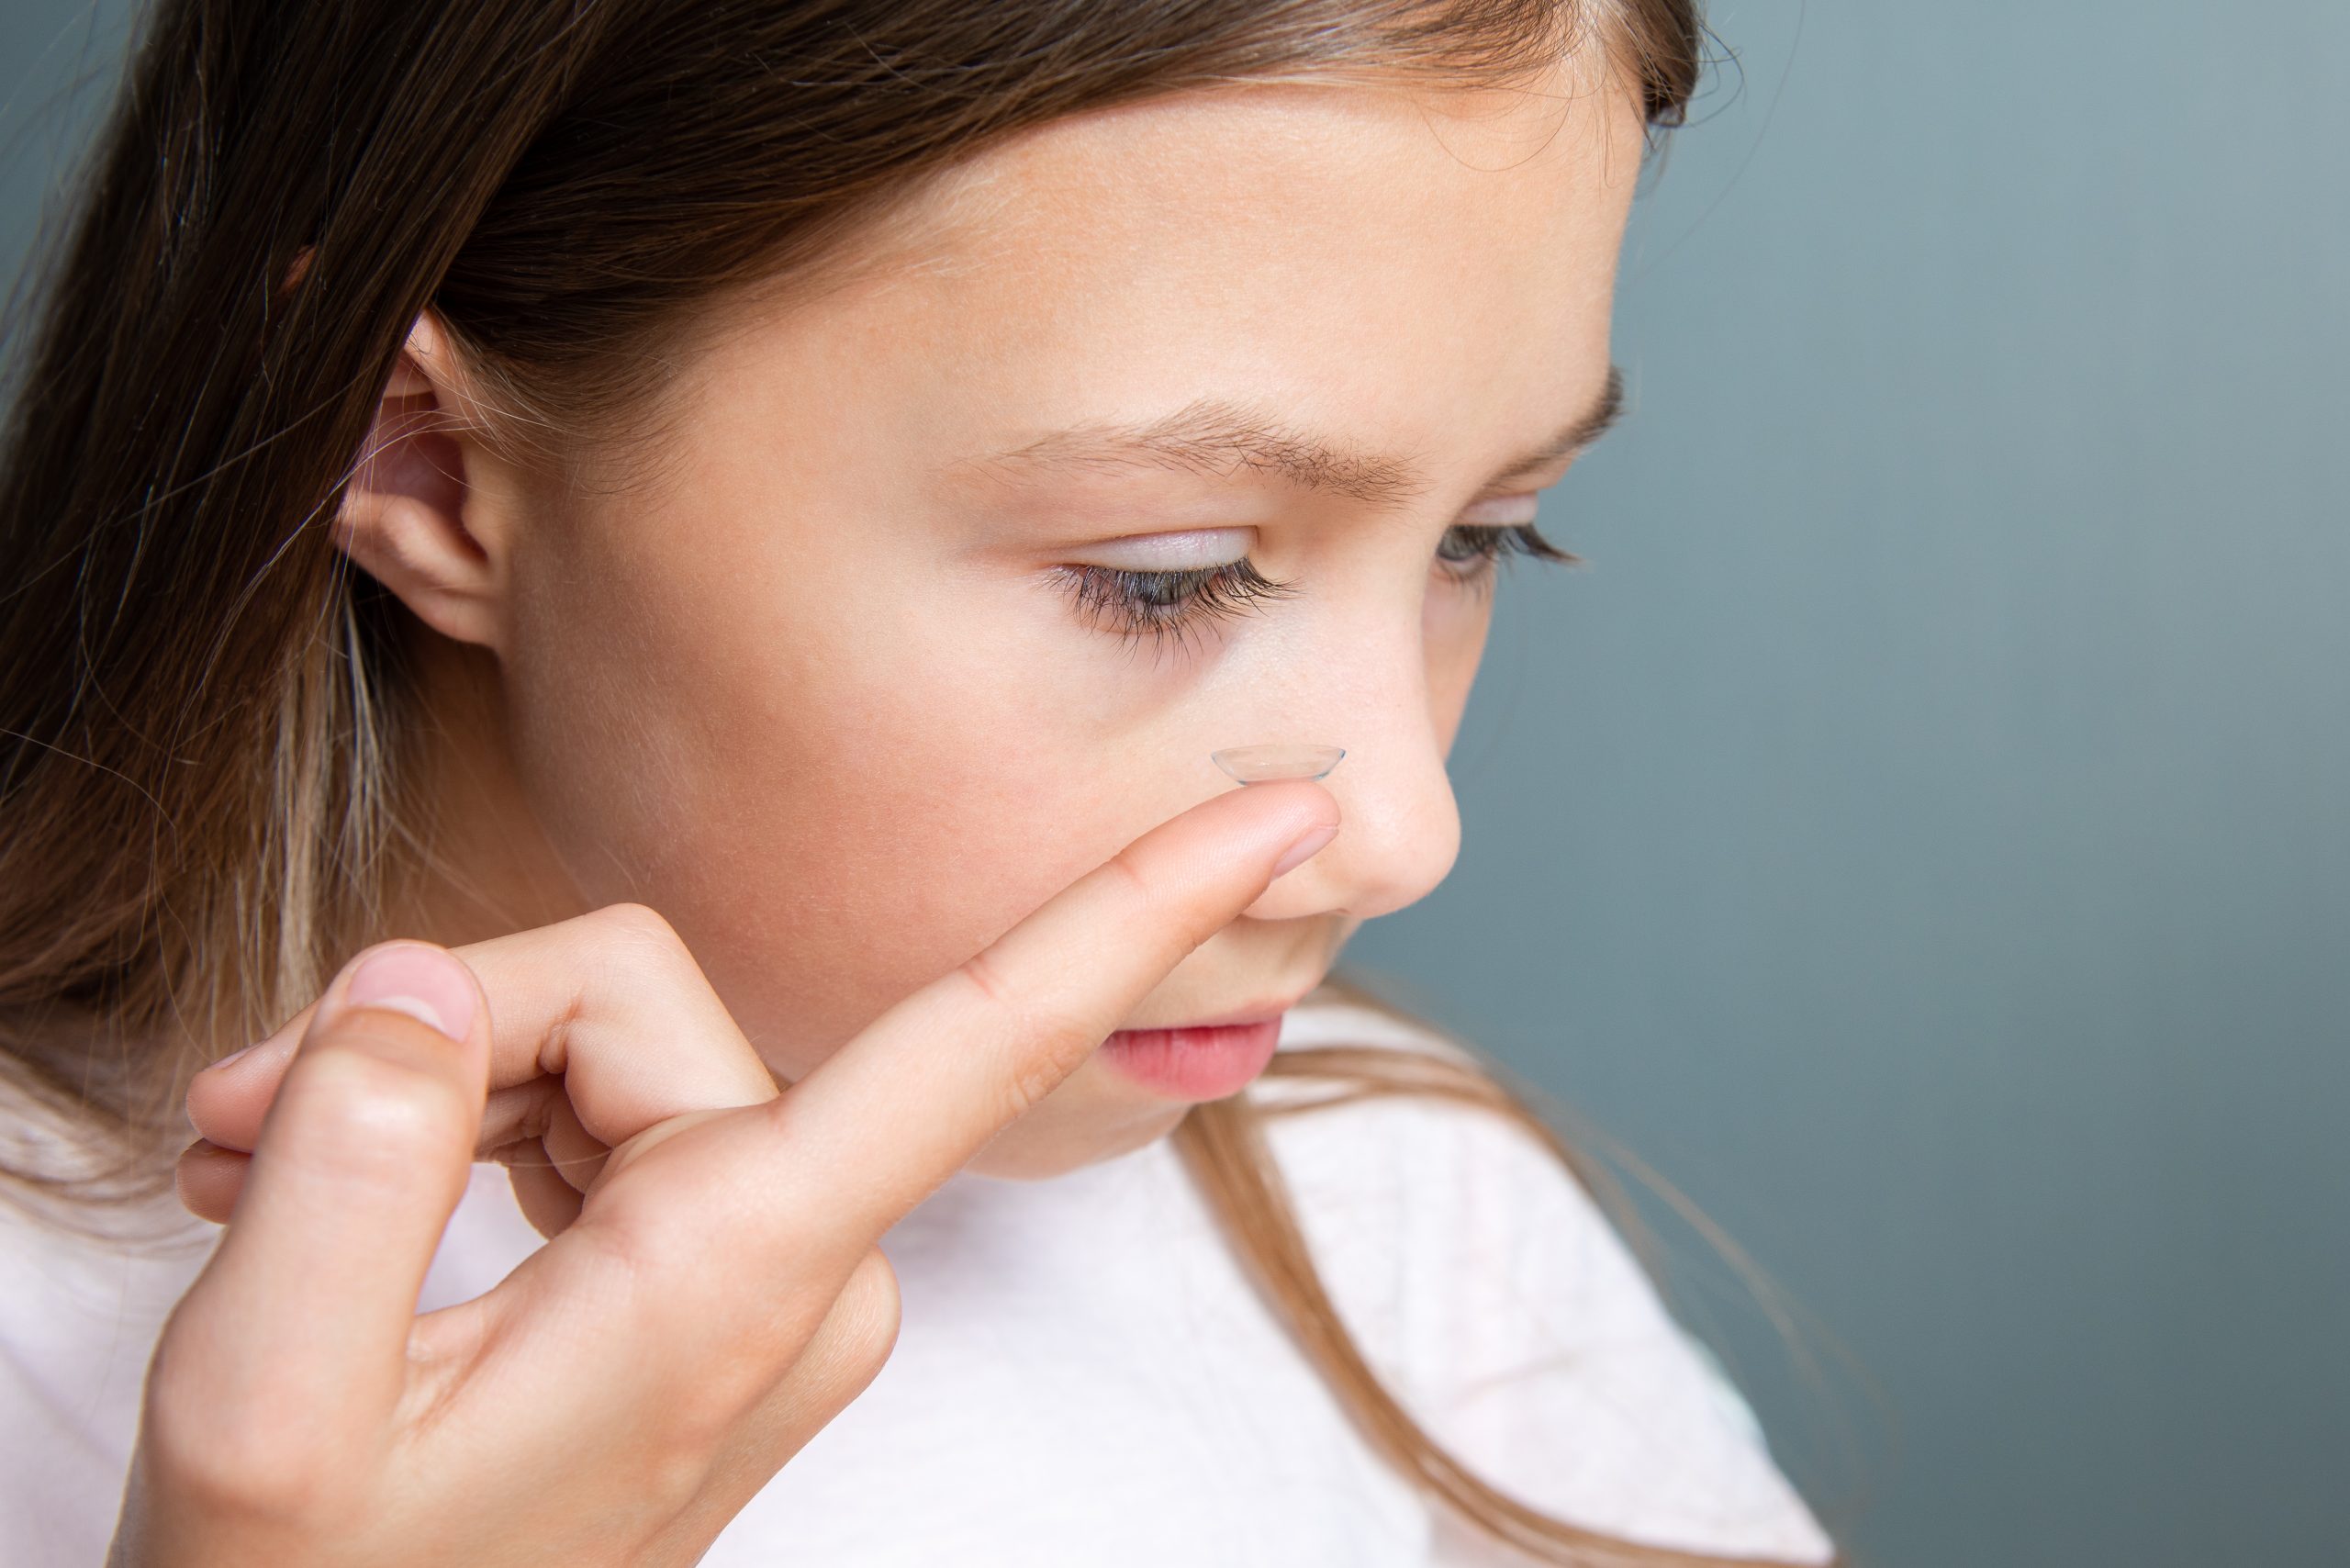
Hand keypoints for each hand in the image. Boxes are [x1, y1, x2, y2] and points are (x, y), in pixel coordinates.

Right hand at [109, 779, 1338, 1567]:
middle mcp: (795, 1257)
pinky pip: (590, 1108)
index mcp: (742, 1272)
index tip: (1296, 817)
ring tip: (264, 1186)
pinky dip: (460, 1131)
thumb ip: (352, 1164)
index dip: (1144, 908)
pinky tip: (335, 1202)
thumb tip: (423, 981)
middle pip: (635, 991)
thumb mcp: (267, 1407)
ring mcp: (757, 1264)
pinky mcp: (707, 1264)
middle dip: (439, 1036)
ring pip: (598, 1042)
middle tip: (242, 1142)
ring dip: (427, 1094)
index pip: (980, 1041)